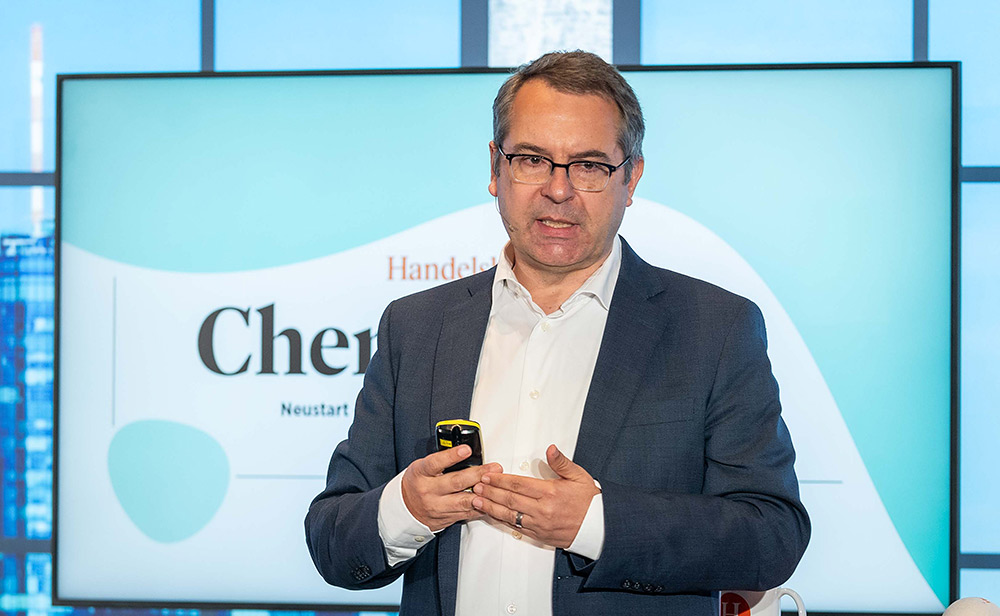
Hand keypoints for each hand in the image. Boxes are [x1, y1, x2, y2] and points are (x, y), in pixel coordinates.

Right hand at [401, 445, 502, 531]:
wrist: (405, 508)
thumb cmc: (417, 483)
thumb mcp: (422, 467)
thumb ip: (441, 462)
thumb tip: (466, 452)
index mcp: (421, 474)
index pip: (435, 463)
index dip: (451, 456)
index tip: (466, 450)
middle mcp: (428, 491)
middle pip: (455, 482)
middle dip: (478, 474)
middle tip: (494, 468)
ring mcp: (437, 507)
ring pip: (463, 501)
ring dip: (483, 493)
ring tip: (495, 485)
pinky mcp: (446, 518)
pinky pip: (466, 513)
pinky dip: (480, 507)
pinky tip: (490, 501)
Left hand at [472, 444, 599, 548]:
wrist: (599, 527)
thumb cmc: (590, 502)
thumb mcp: (579, 476)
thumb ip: (561, 462)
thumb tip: (550, 449)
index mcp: (550, 492)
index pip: (518, 484)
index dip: (500, 480)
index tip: (488, 476)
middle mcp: (543, 509)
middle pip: (510, 499)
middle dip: (490, 492)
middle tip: (475, 486)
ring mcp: (539, 524)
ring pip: (509, 514)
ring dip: (491, 507)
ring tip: (476, 501)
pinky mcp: (539, 535)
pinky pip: (516, 527)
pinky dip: (502, 520)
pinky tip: (492, 515)